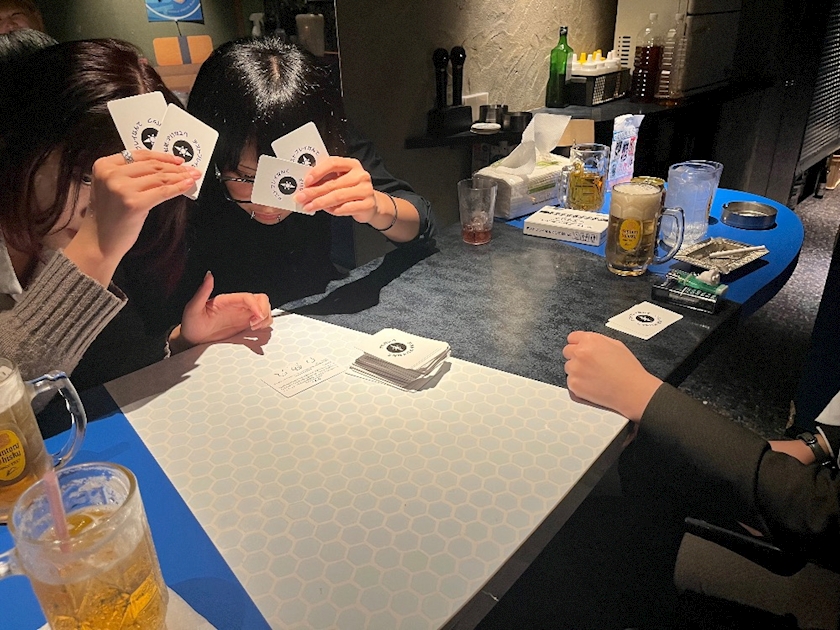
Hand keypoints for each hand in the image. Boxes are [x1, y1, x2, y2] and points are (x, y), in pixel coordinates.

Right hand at [65, 150, 199, 284]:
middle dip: (175, 167)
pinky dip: (179, 187)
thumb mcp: (112, 187)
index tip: (177, 160)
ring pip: (160, 177)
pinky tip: (188, 185)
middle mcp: (111, 174)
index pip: (139, 154)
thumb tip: (164, 168)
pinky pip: (163, 192)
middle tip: (190, 169)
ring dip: (180, 176)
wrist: (99, 242)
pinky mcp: (134, 203)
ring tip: (193, 176)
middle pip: (152, 165)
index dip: (162, 156)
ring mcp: (122, 188)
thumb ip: (130, 174)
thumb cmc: (108, 217)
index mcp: (103, 165)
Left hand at [173, 271, 271, 349]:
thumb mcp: (193, 307)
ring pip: (264, 310)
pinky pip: (261, 323)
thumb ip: (202, 291)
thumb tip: (208, 275)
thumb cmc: (191, 324)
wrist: (191, 339)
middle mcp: (237, 306)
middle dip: (263, 312)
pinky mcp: (244, 326)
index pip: (249, 297)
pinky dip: (263, 326)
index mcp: (228, 300)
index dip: (256, 306)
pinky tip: (254, 332)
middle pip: (261, 300)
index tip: (256, 317)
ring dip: (264, 319)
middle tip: (254, 324)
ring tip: (254, 328)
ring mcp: (242, 316)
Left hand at [294, 156, 377, 222]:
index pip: (333, 163)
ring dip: (320, 202)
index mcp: (352, 164)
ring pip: (338, 196)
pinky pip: (345, 208)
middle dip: (313, 191)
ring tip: (308, 206)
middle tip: (301, 197)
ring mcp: (366, 190)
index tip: (306, 181)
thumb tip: (305, 186)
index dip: (318, 171)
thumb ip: (326, 179)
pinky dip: (334, 210)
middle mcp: (361, 175)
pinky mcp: (368, 204)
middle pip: (333, 183)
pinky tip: (326, 210)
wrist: (371, 204)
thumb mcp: (340, 180)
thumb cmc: (351, 190)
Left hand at [562, 331, 661, 420]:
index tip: (580, 349)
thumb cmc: (628, 370)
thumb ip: (598, 341)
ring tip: (594, 376)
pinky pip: (570, 381)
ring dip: (577, 370)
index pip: (572, 337)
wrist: (632, 391)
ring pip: (568, 367)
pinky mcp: (573, 384)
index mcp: (590, 340)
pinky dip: (579, 383)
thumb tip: (589, 342)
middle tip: (589, 365)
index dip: (578, 344)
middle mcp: (580, 353)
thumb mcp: (616, 345)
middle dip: (576, 357)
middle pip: (567, 351)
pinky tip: (593, 384)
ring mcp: (575, 369)